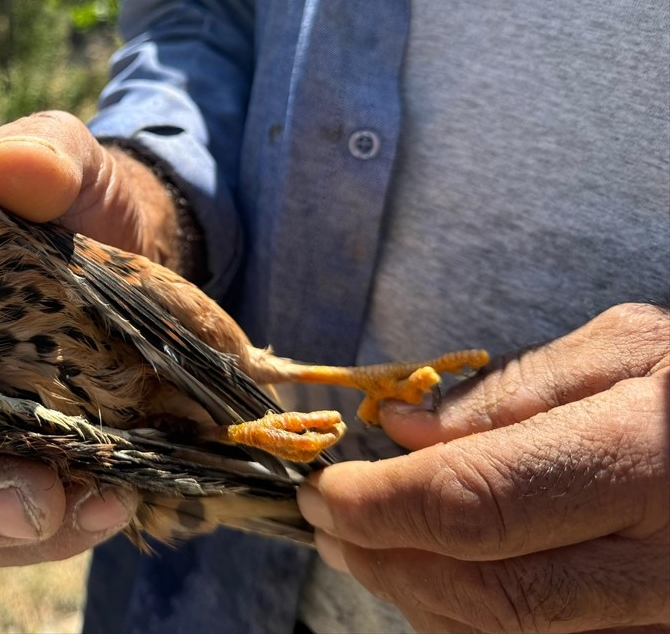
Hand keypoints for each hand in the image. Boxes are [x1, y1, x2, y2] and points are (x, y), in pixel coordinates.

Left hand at [298, 302, 669, 632]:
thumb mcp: (633, 350)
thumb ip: (514, 393)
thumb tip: (405, 430)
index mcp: (648, 460)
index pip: (474, 503)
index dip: (378, 503)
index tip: (321, 486)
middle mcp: (667, 562)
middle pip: (485, 592)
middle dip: (382, 559)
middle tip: (327, 523)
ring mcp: (669, 618)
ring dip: (416, 597)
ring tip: (370, 545)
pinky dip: (471, 623)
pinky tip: (438, 580)